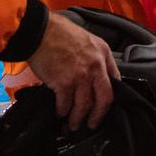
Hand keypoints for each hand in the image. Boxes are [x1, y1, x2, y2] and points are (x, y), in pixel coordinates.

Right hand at [26, 12, 118, 130]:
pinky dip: (62, 111)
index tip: (104, 106)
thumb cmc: (59, 33)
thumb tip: (94, 77)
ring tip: (73, 124)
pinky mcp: (64, 83)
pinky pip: (65, 104)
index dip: (109, 97)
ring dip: (77, 118)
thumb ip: (94, 57)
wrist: (39, 31)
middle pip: (104, 99)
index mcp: (103, 53)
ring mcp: (80, 76)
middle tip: (92, 124)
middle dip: (97, 116)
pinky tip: (60, 113)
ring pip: (84, 106)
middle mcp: (95, 66)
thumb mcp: (86, 39)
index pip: (115, 80)